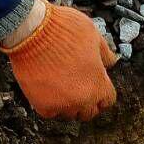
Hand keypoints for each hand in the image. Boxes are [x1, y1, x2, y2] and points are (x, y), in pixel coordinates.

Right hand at [0, 2, 118, 120]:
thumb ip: (105, 54)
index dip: (102, 90)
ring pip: (70, 114)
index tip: (94, 83)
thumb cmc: (64, 29)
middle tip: (78, 84)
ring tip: (62, 84)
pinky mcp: (42, 105)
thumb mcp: (94, 35)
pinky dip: (51, 104)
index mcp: (98, 84)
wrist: (32, 31)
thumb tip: (110, 63)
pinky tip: (48, 88)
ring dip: (68, 103)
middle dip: (87, 99)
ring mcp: (61, 105)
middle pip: (89, 111)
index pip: (107, 100)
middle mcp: (82, 100)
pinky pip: (51, 113)